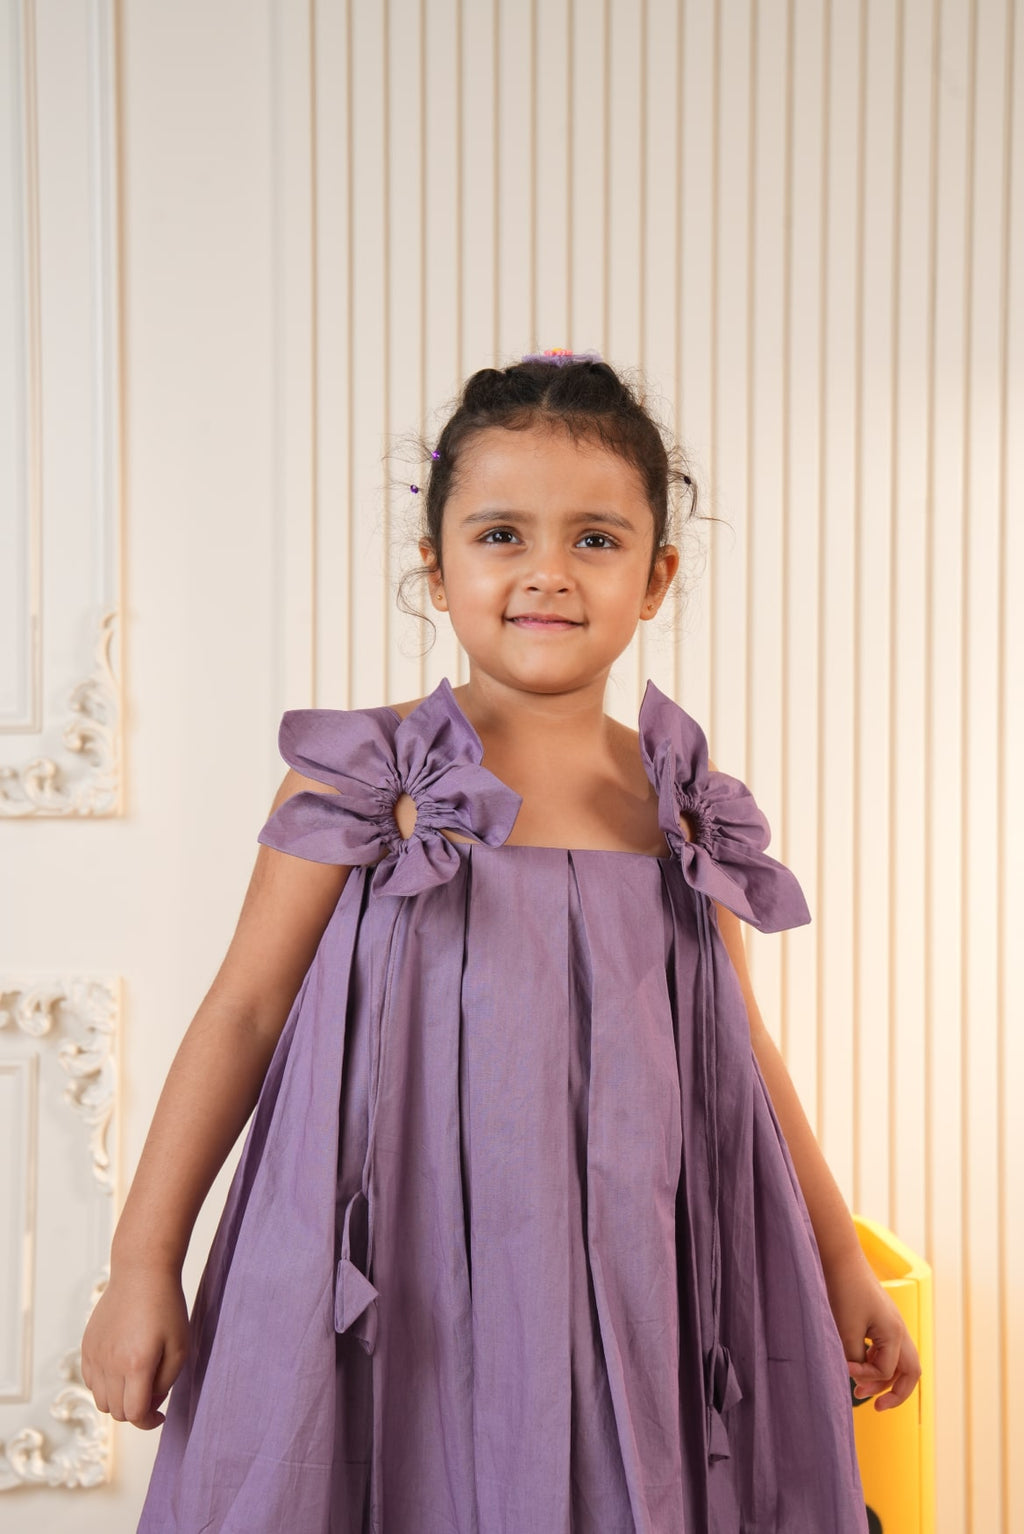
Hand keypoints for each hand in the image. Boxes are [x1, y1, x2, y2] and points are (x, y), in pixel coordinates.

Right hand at [81, 1265, 189, 1429]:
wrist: (141, 1273)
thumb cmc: (166, 1307)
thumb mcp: (180, 1346)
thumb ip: (166, 1383)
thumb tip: (149, 1404)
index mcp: (137, 1365)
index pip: (135, 1414)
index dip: (149, 1422)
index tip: (160, 1416)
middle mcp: (110, 1364)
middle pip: (117, 1412)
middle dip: (136, 1410)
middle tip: (152, 1392)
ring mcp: (95, 1355)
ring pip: (101, 1400)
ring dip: (119, 1399)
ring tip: (137, 1379)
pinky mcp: (87, 1346)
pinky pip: (90, 1381)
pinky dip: (105, 1385)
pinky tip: (121, 1368)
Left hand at [825, 1251, 921, 1411]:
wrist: (839, 1257)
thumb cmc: (843, 1290)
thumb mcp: (846, 1330)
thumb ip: (855, 1359)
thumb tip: (859, 1378)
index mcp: (895, 1333)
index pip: (887, 1372)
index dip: (866, 1377)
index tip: (844, 1369)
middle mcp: (900, 1330)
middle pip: (910, 1372)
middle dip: (896, 1392)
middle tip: (877, 1407)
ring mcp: (892, 1324)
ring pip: (900, 1362)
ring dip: (884, 1377)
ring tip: (861, 1389)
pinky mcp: (882, 1319)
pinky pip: (888, 1349)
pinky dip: (877, 1361)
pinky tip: (859, 1363)